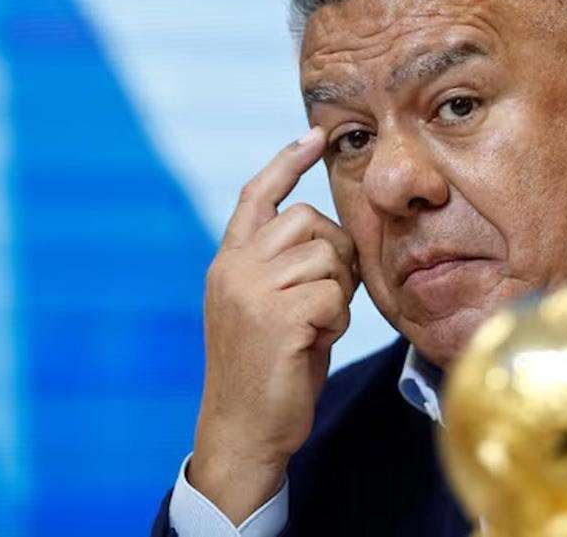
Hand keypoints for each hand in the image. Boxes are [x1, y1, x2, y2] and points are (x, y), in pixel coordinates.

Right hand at [187, 127, 356, 524]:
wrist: (244, 430)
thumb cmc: (268, 371)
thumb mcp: (267, 307)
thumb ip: (284, 267)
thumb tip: (329, 236)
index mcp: (228, 262)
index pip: (257, 196)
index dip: (287, 162)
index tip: (316, 135)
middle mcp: (234, 268)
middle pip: (308, 220)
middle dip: (334, 252)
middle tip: (326, 296)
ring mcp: (251, 290)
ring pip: (326, 255)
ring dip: (337, 291)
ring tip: (315, 324)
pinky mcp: (275, 316)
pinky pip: (333, 294)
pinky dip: (337, 318)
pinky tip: (315, 341)